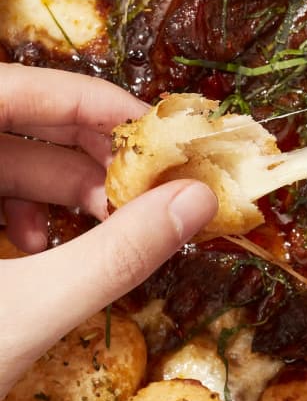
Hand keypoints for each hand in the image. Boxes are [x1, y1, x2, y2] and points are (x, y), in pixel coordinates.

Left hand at [0, 64, 216, 397]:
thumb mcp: (28, 311)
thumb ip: (117, 252)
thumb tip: (195, 202)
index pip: (10, 88)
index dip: (88, 100)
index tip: (154, 127)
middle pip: (9, 118)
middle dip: (84, 150)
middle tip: (144, 181)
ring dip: (59, 186)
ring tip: (107, 221)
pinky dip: (21, 212)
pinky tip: (43, 246)